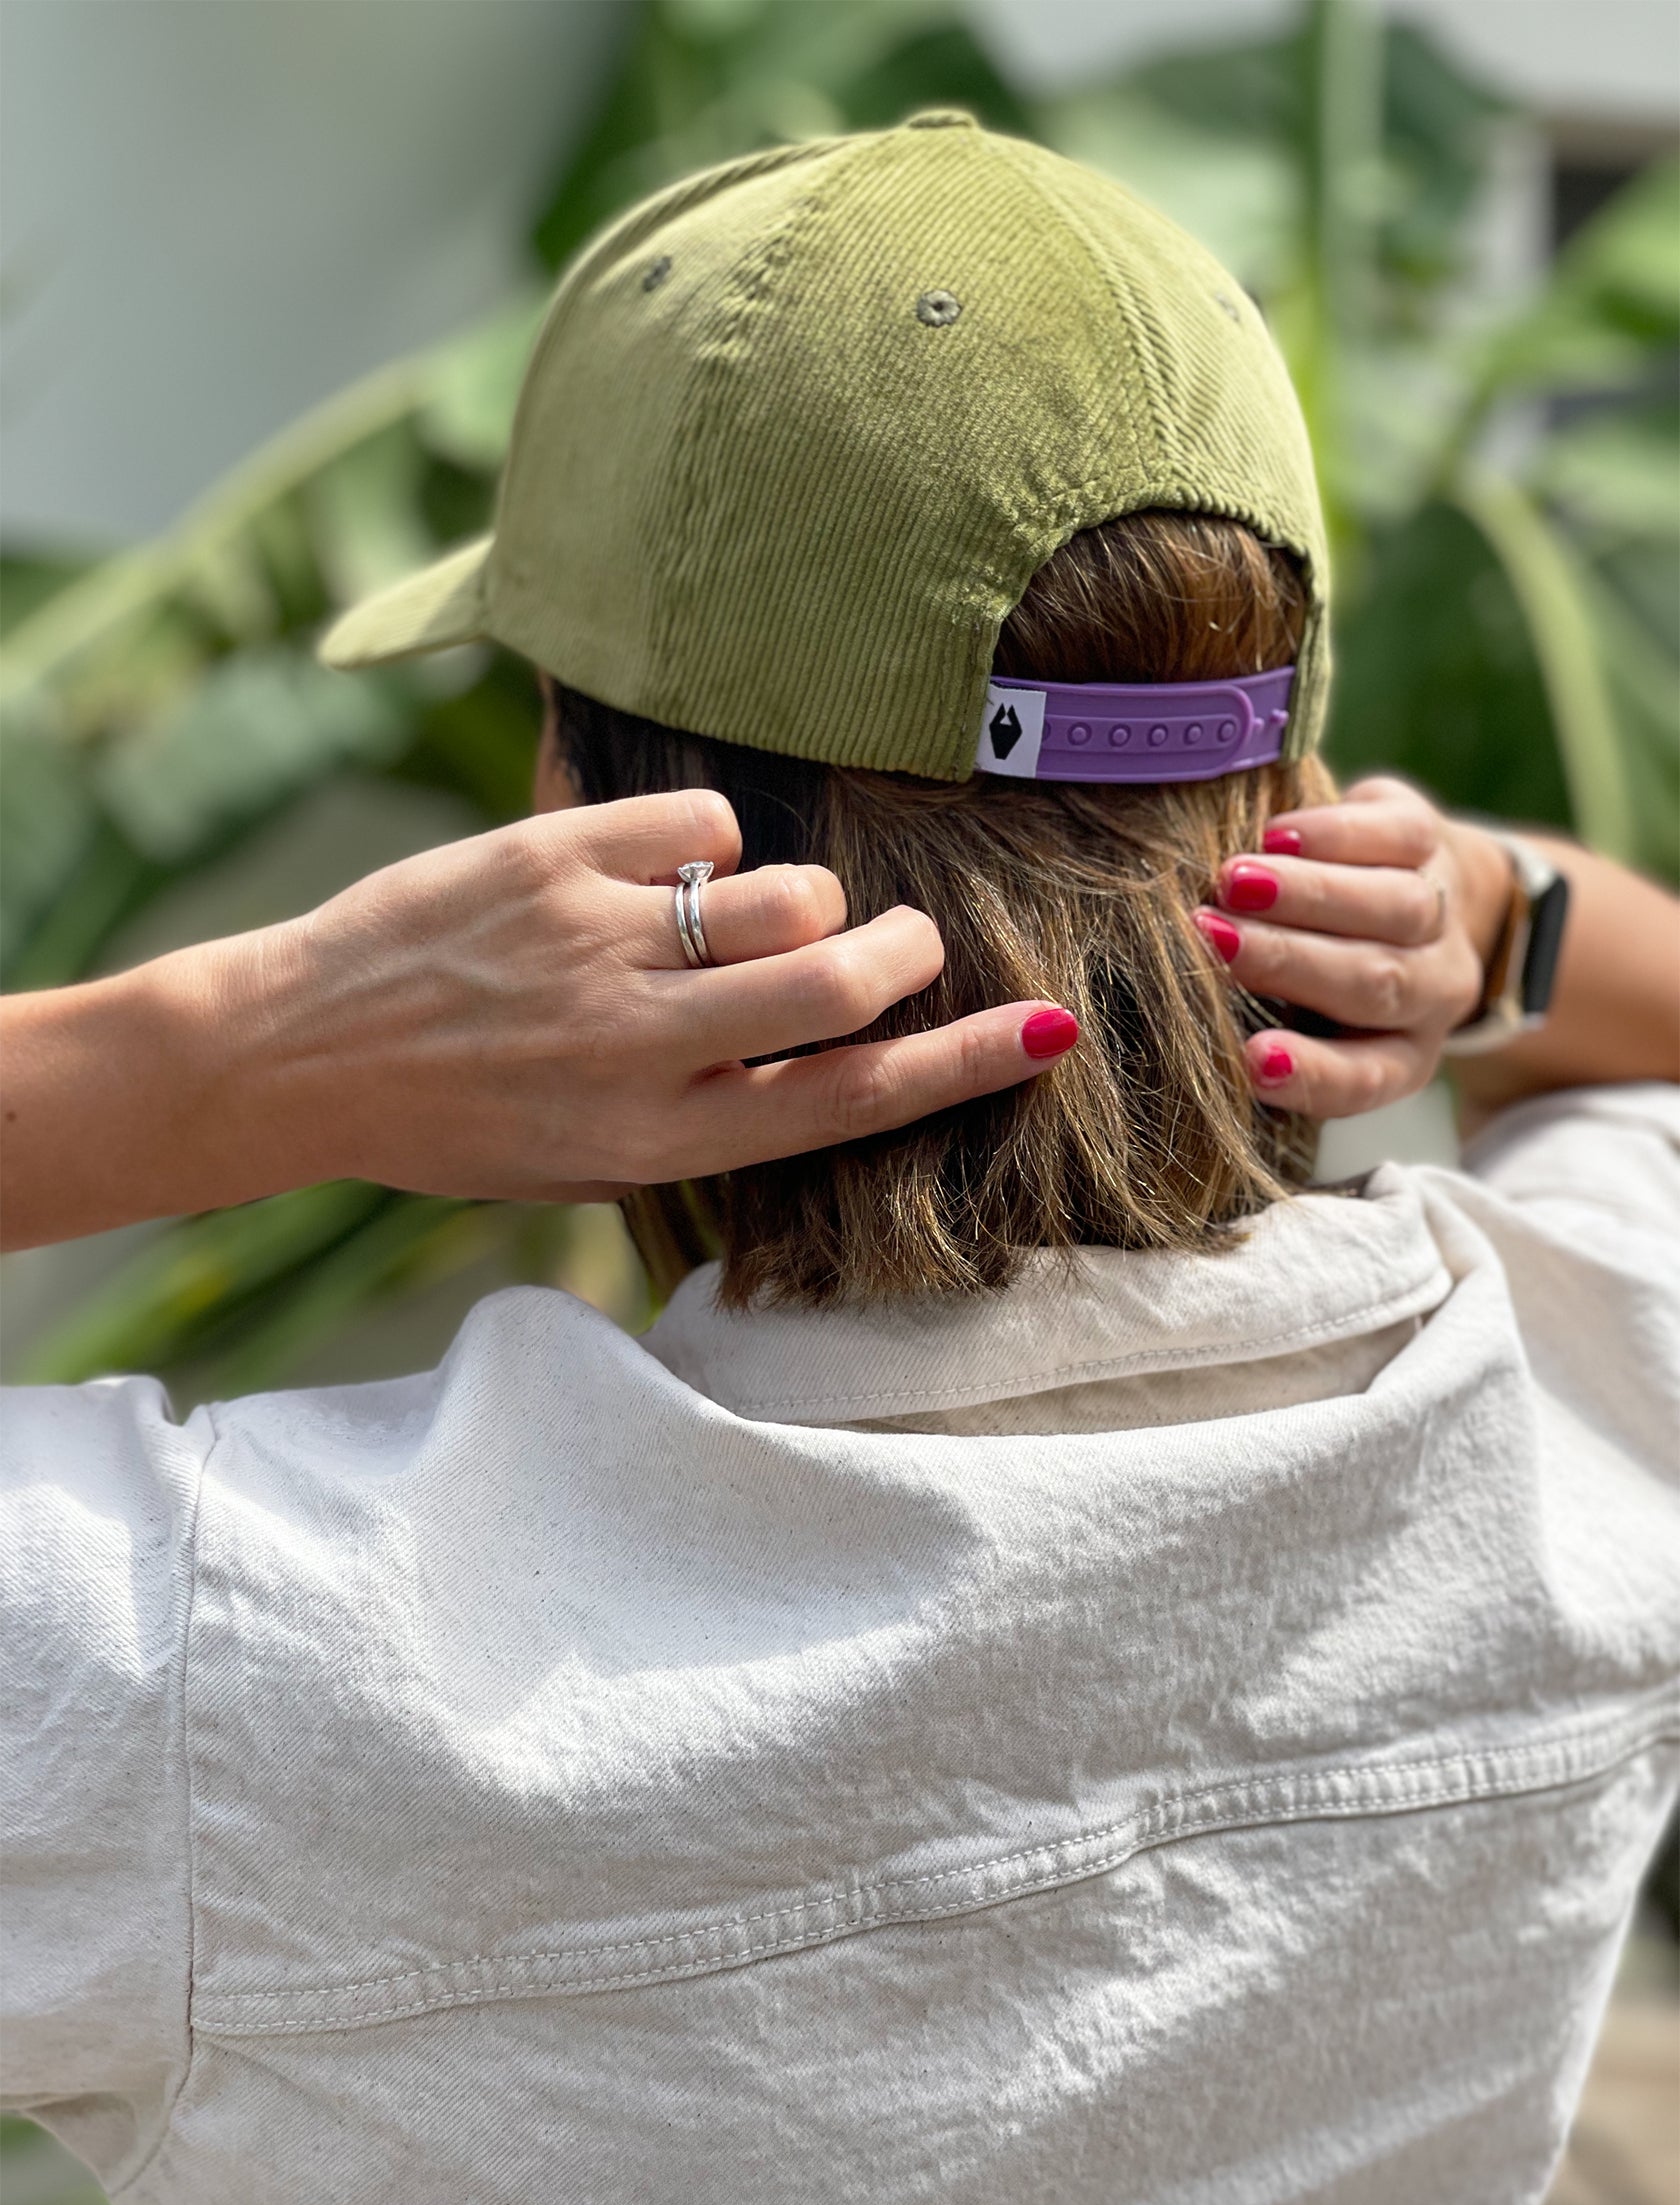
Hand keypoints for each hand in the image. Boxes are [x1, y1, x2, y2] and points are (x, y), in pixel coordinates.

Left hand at [0, 790, 1077, 1249]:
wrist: (298, 1054)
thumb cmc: (456, 1123)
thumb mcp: (589, 1164)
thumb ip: (708, 1111)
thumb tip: (828, 1038)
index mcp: (658, 1141)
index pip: (847, 1104)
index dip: (961, 1068)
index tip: (1046, 1035)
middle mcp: (639, 1046)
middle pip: (839, 982)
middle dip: (903, 954)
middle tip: (904, 943)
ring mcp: (598, 943)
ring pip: (786, 891)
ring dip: (803, 900)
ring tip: (747, 916)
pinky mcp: (552, 856)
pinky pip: (703, 824)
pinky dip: (709, 844)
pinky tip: (660, 871)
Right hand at [1193, 775, 1510, 1117]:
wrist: (1412, 887)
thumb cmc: (1317, 967)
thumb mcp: (1290, 1019)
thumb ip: (1251, 1023)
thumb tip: (1180, 1015)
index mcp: (1395, 1055)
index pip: (1363, 1079)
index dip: (1311, 1073)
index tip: (1251, 1058)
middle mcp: (1430, 994)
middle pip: (1375, 982)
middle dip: (1288, 959)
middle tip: (1211, 936)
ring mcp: (1440, 916)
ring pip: (1397, 908)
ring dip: (1308, 893)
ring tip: (1232, 881)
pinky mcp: (1433, 841)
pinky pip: (1405, 836)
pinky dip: (1338, 835)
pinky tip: (1279, 837)